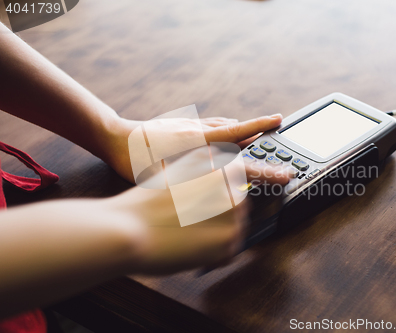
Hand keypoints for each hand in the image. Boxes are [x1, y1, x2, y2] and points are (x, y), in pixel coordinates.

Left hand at [105, 114, 283, 183]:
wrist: (113, 137)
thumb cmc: (135, 161)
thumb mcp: (164, 177)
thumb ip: (191, 180)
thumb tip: (214, 187)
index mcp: (197, 142)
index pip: (237, 137)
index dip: (261, 137)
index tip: (281, 134)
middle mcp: (197, 129)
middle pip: (235, 129)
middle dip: (256, 133)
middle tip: (273, 137)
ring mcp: (189, 124)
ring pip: (222, 124)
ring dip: (239, 131)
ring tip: (252, 139)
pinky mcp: (180, 124)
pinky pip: (210, 124)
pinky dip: (222, 130)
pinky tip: (219, 138)